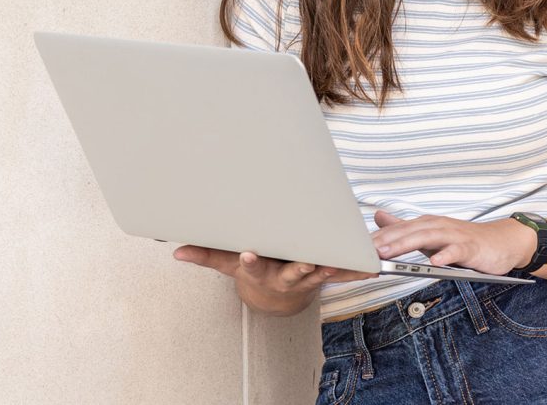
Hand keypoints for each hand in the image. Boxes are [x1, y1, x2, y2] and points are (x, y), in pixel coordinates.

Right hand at [173, 246, 373, 315]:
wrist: (275, 294)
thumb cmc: (254, 270)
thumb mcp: (228, 264)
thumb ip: (206, 256)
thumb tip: (178, 252)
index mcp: (261, 271)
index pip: (253, 266)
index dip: (251, 262)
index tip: (248, 254)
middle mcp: (284, 276)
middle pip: (292, 272)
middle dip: (299, 267)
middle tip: (307, 262)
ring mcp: (305, 276)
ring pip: (320, 272)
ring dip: (332, 268)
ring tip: (342, 262)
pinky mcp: (322, 273)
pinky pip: (340, 272)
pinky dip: (354, 268)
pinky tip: (369, 266)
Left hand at [370, 210, 537, 275]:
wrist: (503, 242)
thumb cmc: (466, 241)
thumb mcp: (432, 234)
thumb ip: (405, 228)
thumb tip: (379, 218)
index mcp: (426, 225)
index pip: (398, 231)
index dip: (377, 240)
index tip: (356, 249)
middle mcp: (438, 226)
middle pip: (408, 231)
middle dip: (386, 241)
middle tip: (365, 251)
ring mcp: (455, 235)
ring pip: (428, 238)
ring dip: (407, 244)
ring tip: (389, 254)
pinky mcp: (471, 247)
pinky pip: (457, 250)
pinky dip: (446, 255)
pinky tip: (435, 262)